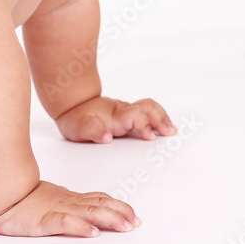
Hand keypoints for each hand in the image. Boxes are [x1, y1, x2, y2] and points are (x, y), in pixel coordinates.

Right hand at [0, 180, 139, 237]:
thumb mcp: (55, 201)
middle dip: (120, 214)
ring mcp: (58, 209)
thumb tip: (90, 216)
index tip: (135, 216)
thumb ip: (71, 206)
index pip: (100, 199)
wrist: (5, 195)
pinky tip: (92, 233)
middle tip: (136, 224)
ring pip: (89, 212)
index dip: (119, 207)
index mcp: (71, 198)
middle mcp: (69, 202)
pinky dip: (81, 227)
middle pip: (100, 205)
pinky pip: (65, 222)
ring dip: (109, 219)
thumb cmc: (28, 200)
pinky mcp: (44, 220)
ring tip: (125, 226)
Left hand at [55, 96, 176, 143]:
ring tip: (172, 130)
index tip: (151, 137)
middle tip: (170, 133)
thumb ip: (92, 130)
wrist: (72, 105)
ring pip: (150, 107)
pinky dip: (159, 116)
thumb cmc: (76, 118)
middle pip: (148, 108)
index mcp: (114, 115)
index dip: (145, 125)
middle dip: (161, 119)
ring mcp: (127, 110)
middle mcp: (123, 110)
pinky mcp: (128, 113)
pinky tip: (165, 126)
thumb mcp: (77, 127)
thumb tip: (107, 136)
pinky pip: (148, 110)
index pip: (135, 115)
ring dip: (162, 117)